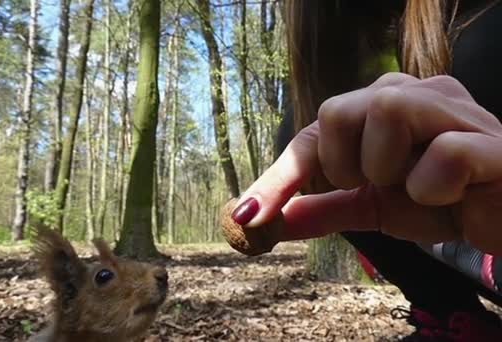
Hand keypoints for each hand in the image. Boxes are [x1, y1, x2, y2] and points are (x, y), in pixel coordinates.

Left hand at [232, 72, 501, 254]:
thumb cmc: (442, 201)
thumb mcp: (373, 207)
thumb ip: (325, 208)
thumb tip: (267, 220)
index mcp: (379, 106)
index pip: (314, 132)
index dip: (279, 178)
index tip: (248, 218)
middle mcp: (413, 93)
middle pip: (336, 109)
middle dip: (343, 164)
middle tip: (377, 185)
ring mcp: (453, 110)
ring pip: (386, 109)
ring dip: (385, 168)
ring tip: (413, 186)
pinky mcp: (488, 141)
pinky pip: (442, 153)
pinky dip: (432, 186)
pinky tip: (451, 193)